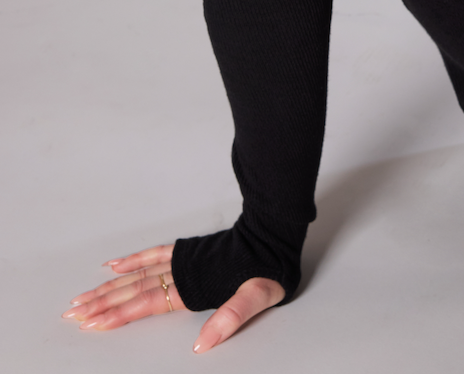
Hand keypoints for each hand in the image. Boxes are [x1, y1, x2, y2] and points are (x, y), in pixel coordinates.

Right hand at [62, 243, 284, 352]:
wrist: (275, 235)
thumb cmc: (267, 270)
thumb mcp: (256, 298)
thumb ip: (229, 319)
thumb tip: (201, 344)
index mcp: (192, 288)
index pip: (146, 304)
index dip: (118, 314)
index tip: (93, 323)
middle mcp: (181, 273)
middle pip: (133, 290)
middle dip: (101, 303)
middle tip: (72, 313)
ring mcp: (183, 260)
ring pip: (137, 274)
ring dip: (109, 286)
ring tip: (83, 296)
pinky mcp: (189, 251)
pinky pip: (154, 253)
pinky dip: (133, 259)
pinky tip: (114, 266)